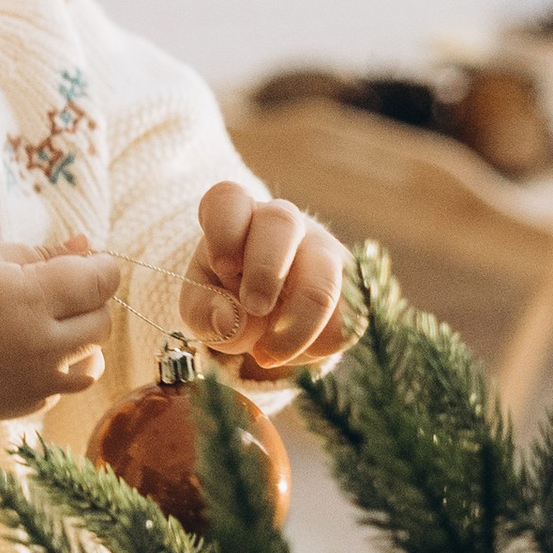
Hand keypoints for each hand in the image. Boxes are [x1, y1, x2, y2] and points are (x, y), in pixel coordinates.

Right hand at [0, 233, 121, 438]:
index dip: (101, 266)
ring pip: (94, 358)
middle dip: (89, 300)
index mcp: (30, 298)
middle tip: (54, 290)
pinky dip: (60, 366)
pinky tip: (26, 352)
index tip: (85, 262)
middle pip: (103, 320)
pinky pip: (68, 384)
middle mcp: (42, 345)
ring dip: (80, 338)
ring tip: (45, 326)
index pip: (102, 280)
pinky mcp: (29, 405)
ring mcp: (38, 381)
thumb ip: (39, 252)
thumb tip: (87, 246)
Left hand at [180, 179, 348, 372]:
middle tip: (253, 308)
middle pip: (282, 221)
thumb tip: (230, 320)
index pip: (229, 199)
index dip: (225, 230)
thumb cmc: (226, 301)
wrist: (269, 320)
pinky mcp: (352, 285)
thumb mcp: (200, 308)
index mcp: (236, 217)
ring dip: (298, 321)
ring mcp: (322, 249)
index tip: (223, 268)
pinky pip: (349, 313)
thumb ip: (203, 313)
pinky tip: (296, 352)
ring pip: (324, 271)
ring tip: (268, 353)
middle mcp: (282, 224)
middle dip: (266, 270)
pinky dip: (321, 342)